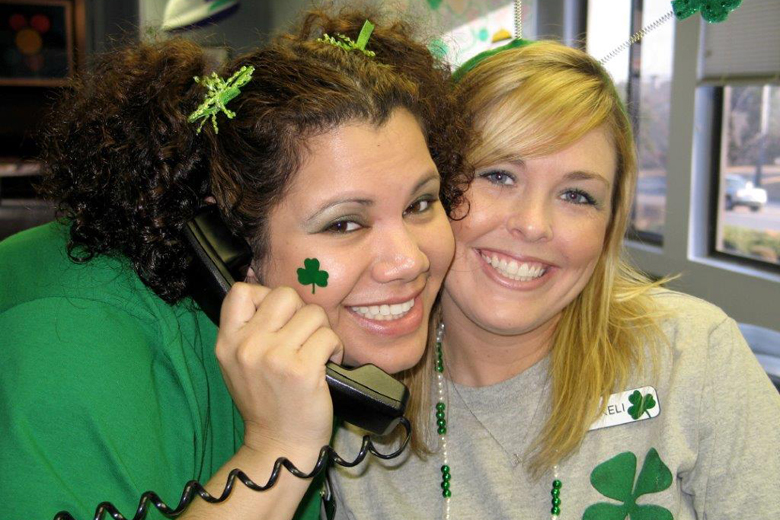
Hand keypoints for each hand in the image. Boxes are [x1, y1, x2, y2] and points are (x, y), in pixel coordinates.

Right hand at [215, 283, 343, 465]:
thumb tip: (278, 296)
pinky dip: (335, 347)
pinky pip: (329, 335)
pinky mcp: (302, 369)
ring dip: (322, 331)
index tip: (279, 319)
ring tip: (316, 352)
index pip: (242, 291)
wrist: (279, 445)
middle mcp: (247, 346)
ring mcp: (274, 356)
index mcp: (227, 341)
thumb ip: (250, 329)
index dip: (266, 296)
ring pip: (312, 313)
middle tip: (303, 337)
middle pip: (285, 295)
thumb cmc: (265, 402)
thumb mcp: (240, 364)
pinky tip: (326, 363)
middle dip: (301, 312)